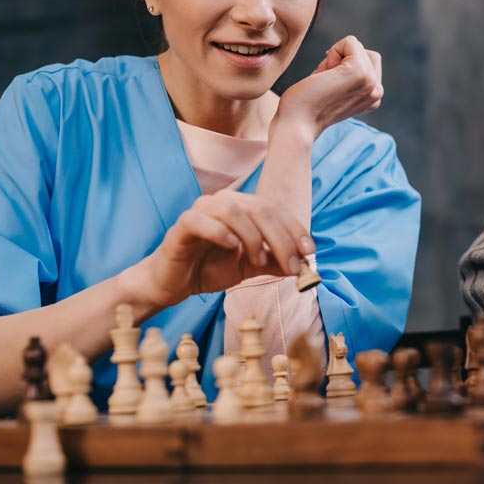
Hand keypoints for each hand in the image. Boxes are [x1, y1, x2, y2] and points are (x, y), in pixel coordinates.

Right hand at [134, 190, 314, 307]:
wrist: (173, 283)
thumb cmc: (210, 268)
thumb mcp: (250, 268)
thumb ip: (275, 263)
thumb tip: (305, 266)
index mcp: (242, 206)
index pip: (275, 210)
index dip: (295, 229)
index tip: (310, 252)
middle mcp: (223, 201)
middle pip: (261, 209)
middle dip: (281, 238)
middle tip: (292, 265)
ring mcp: (201, 209)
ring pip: (234, 211)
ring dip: (254, 237)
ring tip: (259, 261)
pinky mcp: (182, 224)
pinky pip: (202, 220)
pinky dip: (221, 232)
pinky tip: (233, 248)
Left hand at [275, 36, 383, 140]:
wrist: (297, 124)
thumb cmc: (306, 106)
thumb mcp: (336, 89)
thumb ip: (349, 75)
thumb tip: (352, 47)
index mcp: (373, 98)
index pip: (369, 63)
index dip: (344, 66)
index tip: (329, 86)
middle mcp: (377, 92)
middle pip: (366, 52)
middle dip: (341, 59)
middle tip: (325, 81)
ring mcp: (371, 82)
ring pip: (357, 46)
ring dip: (334, 57)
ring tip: (324, 80)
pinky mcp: (360, 72)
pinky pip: (350, 42)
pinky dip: (333, 50)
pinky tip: (323, 74)